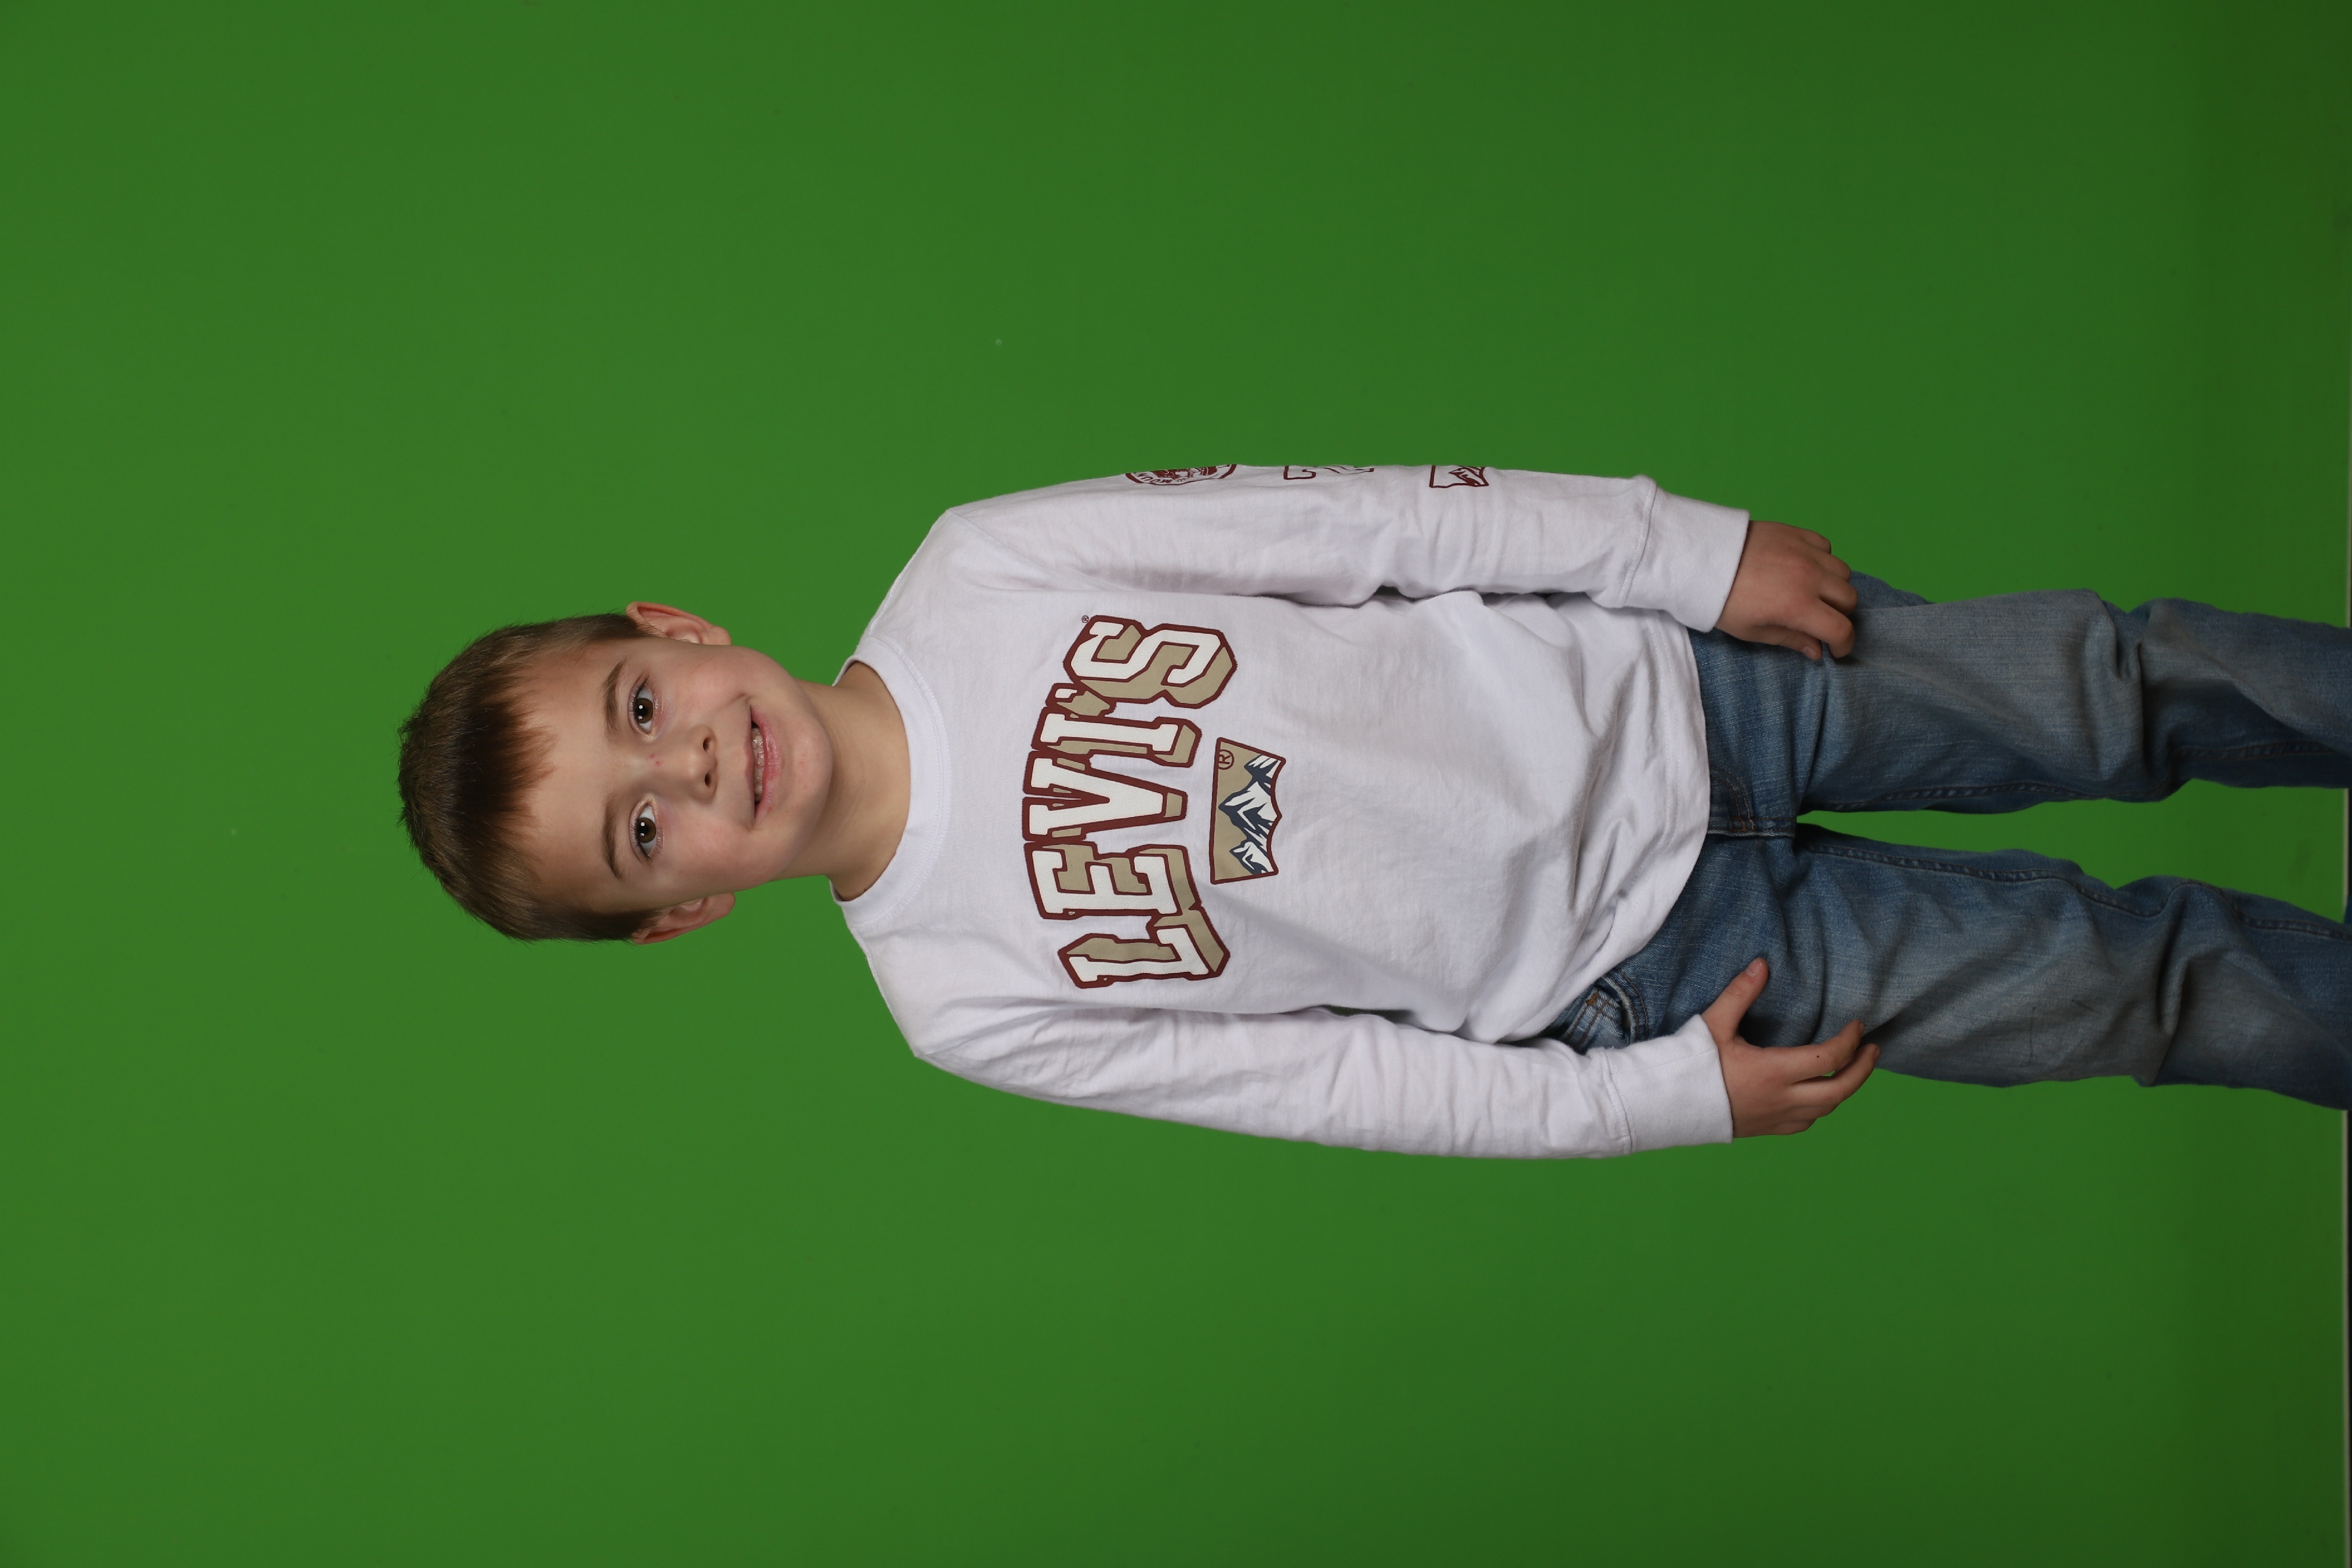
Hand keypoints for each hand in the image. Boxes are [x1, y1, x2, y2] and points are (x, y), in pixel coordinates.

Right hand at [1702, 958, 1879, 1136]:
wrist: (1667, 1106)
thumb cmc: (1690, 1065)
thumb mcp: (1714, 1024)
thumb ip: (1740, 994)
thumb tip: (1762, 964)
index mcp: (1773, 1072)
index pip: (1829, 1058)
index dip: (1850, 1041)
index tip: (1858, 1025)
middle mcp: (1782, 1099)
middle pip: (1840, 1090)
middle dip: (1863, 1069)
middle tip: (1872, 1049)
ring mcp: (1776, 1118)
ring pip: (1826, 1109)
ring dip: (1845, 1088)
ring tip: (1852, 1068)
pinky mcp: (1767, 1129)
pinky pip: (1806, 1122)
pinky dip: (1821, 1107)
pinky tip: (1818, 1094)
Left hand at [1718, 520, 1858, 659]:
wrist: (1698, 559)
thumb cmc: (1721, 601)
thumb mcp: (1751, 631)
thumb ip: (1790, 639)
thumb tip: (1816, 650)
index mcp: (1798, 605)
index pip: (1841, 628)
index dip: (1844, 644)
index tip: (1836, 650)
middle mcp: (1809, 576)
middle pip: (1849, 598)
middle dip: (1840, 615)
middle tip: (1821, 621)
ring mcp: (1805, 551)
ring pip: (1843, 571)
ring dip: (1835, 586)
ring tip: (1815, 593)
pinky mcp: (1795, 532)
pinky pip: (1826, 546)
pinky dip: (1824, 559)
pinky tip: (1806, 567)